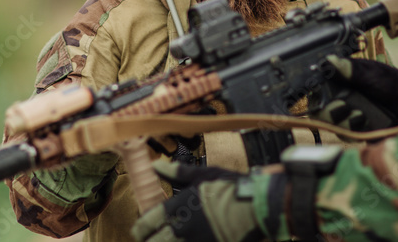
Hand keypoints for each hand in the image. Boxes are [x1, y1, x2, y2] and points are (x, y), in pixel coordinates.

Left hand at [131, 162, 262, 241]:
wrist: (258, 206)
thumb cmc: (231, 187)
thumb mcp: (203, 175)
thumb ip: (177, 173)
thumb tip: (155, 165)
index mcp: (180, 206)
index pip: (148, 221)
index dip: (140, 227)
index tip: (140, 230)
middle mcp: (183, 227)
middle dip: (149, 241)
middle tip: (149, 239)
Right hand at [312, 56, 397, 130]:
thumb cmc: (390, 83)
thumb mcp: (369, 72)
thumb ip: (349, 69)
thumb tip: (328, 61)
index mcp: (339, 81)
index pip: (316, 88)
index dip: (314, 91)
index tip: (319, 92)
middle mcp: (338, 98)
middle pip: (317, 108)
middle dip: (327, 110)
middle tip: (342, 106)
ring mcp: (344, 116)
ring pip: (328, 123)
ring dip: (341, 120)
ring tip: (359, 115)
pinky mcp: (353, 131)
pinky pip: (342, 134)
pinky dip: (351, 130)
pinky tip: (364, 122)